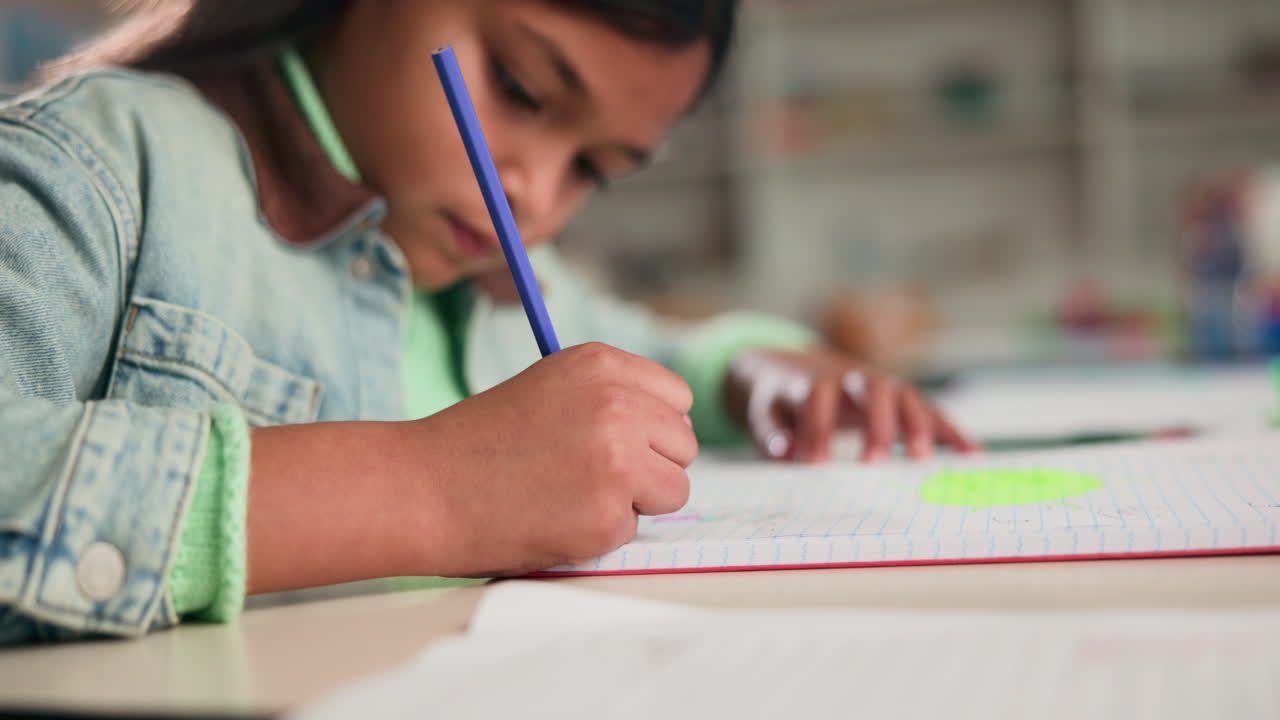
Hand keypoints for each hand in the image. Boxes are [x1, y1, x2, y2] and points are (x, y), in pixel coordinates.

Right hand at [404, 342, 696, 576]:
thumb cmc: (478, 442)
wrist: (423, 488)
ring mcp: (617, 461)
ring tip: (572, 494)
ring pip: (673, 490)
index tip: (621, 440)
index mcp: (601, 365)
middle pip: (683, 446)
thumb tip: (672, 428)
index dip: (652, 426)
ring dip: (633, 502)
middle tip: (590, 474)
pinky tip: (553, 518)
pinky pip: (633, 530)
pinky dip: (598, 533)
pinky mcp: (608, 515)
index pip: (677, 398)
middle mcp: (618, 405)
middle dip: (649, 466)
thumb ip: (611, 397)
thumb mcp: (549, 388)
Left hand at [725, 348, 978, 463]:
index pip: (819, 398)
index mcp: (815, 381)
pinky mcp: (902, 400)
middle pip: (873, 389)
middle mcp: (853, 378)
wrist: (796, 368)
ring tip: (922, 462)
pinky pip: (931, 413)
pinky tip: (973, 456)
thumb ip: (772, 432)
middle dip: (876, 424)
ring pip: (906, 397)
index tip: (815, 464)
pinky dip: (951, 433)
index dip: (816, 428)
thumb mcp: (765, 412)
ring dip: (916, 426)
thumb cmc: (781, 400)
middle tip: (873, 463)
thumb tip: (785, 451)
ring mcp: (882, 387)